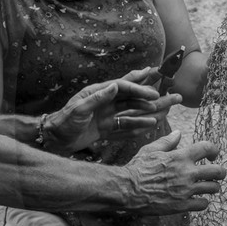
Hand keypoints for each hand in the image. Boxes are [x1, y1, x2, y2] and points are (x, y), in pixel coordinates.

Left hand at [43, 75, 169, 152]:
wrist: (54, 140)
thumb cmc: (64, 122)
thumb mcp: (79, 109)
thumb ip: (97, 98)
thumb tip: (115, 86)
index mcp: (99, 93)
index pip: (124, 88)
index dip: (140, 88)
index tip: (155, 91)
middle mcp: (106, 103)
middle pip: (134, 98)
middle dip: (152, 95)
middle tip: (172, 93)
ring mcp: (108, 116)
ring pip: (133, 112)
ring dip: (150, 111)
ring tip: (167, 109)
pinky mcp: (106, 129)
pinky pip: (126, 127)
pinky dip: (139, 126)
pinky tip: (151, 125)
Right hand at [118, 131, 226, 213]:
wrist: (127, 190)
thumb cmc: (137, 168)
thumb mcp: (151, 150)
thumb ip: (167, 141)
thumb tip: (178, 133)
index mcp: (180, 157)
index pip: (207, 148)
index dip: (214, 150)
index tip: (213, 155)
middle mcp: (187, 173)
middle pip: (218, 171)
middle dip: (220, 172)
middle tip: (217, 174)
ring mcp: (186, 190)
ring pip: (214, 188)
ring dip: (213, 187)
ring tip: (207, 187)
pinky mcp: (182, 205)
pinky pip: (203, 204)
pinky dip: (202, 202)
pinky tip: (197, 200)